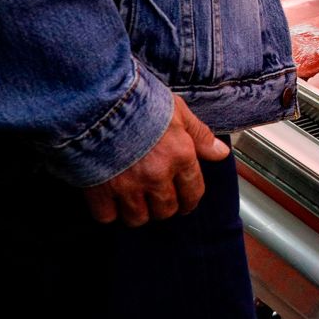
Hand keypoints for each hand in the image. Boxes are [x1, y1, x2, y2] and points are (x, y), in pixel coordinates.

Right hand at [82, 95, 228, 226]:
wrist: (98, 101)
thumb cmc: (138, 100)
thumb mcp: (177, 110)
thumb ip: (199, 134)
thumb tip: (220, 153)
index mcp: (180, 156)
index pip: (193, 192)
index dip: (190, 201)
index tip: (186, 203)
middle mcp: (157, 176)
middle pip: (166, 210)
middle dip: (164, 206)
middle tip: (158, 199)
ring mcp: (128, 186)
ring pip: (138, 218)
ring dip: (138, 212)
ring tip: (135, 200)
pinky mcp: (100, 191)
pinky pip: (107, 217)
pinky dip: (109, 212)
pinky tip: (110, 200)